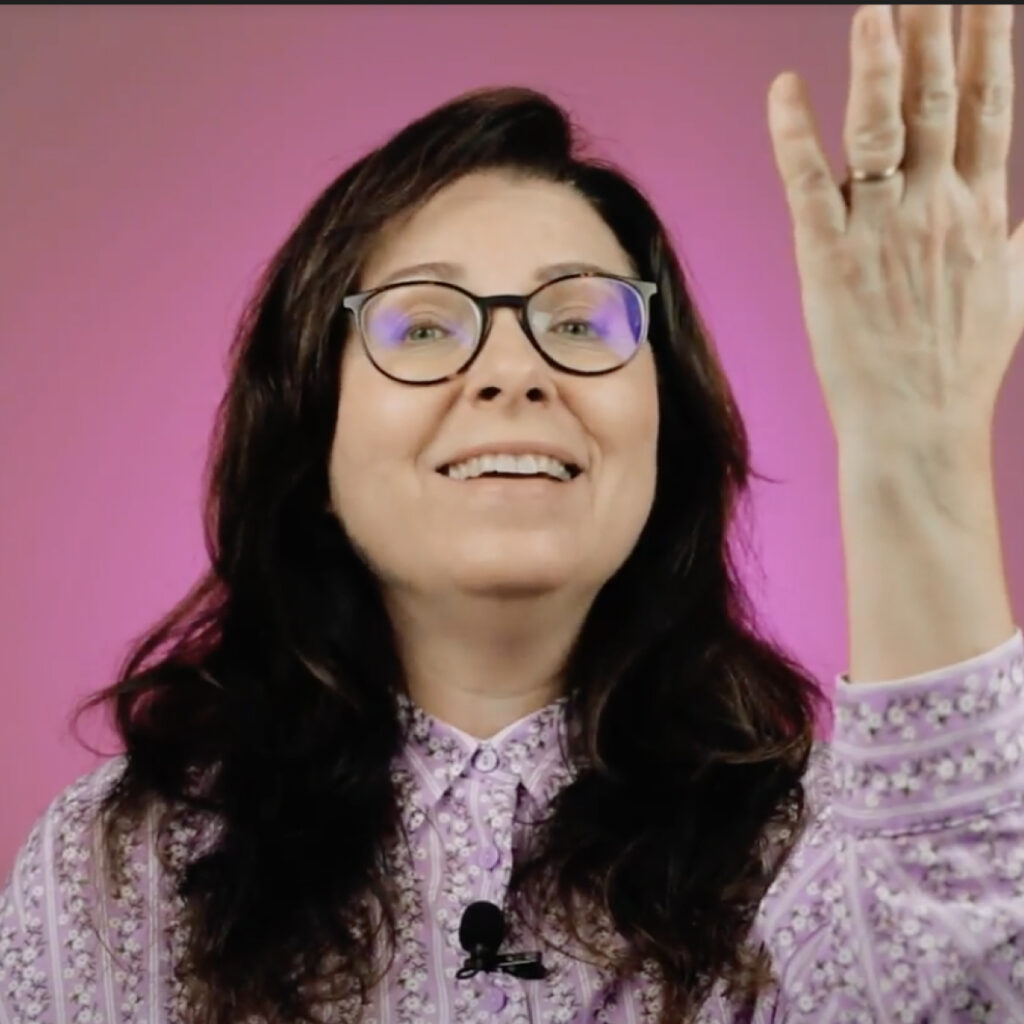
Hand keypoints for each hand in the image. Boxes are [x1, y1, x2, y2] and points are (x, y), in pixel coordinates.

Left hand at [767, 5, 1023, 452]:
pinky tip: (785, 90)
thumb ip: (1017, 233)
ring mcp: (883, 232)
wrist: (920, 425)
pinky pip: (810, 186)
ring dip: (880, 63)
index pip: (989, 105)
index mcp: (980, 209)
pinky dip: (796, 136)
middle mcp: (937, 208)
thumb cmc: (958, 363)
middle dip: (938, 27)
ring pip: (882, 129)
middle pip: (939, 99)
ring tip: (875, 7)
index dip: (990, 41)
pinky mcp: (829, 259)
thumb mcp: (1013, 288)